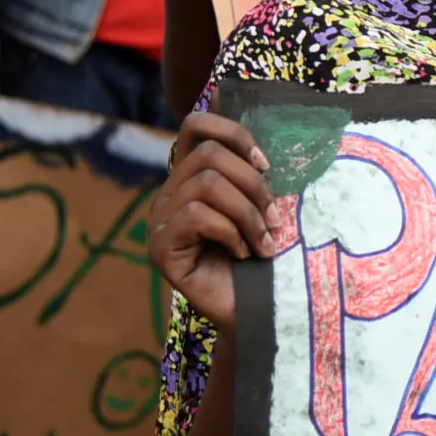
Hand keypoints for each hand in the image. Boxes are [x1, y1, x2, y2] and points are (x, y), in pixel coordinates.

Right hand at [149, 111, 275, 335]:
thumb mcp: (264, 205)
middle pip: (209, 155)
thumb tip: (267, 142)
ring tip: (265, 240)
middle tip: (275, 218)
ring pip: (207, 185)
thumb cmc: (264, 255)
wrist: (256, 309)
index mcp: (193, 177)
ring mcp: (160, 220)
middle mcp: (170, 193)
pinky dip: (231, 232)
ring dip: (248, 213)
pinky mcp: (160, 247)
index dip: (234, 133)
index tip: (267, 164)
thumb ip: (256, 172)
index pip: (196, 126)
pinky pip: (196, 216)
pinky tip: (243, 253)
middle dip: (253, 183)